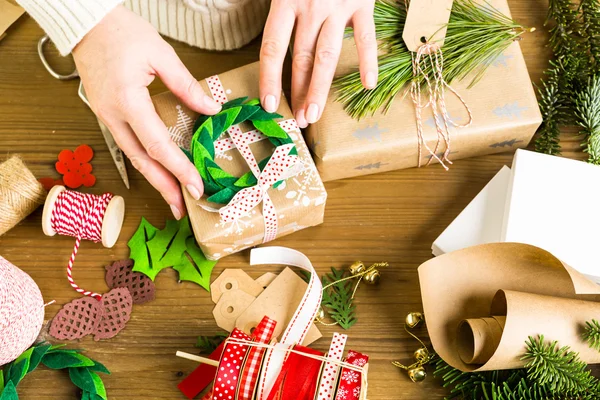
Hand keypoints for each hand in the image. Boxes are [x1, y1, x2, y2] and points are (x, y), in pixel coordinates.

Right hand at [72, 5, 220, 218]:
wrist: (86, 24)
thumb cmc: (121, 32)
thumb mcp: (160, 54)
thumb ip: (186, 85)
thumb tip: (212, 109)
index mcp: (127, 101)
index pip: (158, 145)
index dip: (179, 169)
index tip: (197, 187)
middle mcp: (113, 116)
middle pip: (142, 161)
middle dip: (164, 188)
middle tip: (182, 209)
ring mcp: (107, 118)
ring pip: (133, 157)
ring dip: (154, 180)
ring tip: (173, 198)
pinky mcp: (107, 115)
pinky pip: (129, 145)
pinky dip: (146, 162)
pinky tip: (159, 171)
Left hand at [259, 0, 376, 126]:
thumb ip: (284, 13)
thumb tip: (274, 49)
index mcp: (286, 1)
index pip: (273, 48)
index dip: (270, 78)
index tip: (269, 104)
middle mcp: (310, 7)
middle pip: (301, 58)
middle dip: (298, 93)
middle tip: (297, 119)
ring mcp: (337, 7)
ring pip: (326, 56)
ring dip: (319, 89)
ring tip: (314, 115)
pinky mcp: (363, 4)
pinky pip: (365, 37)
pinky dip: (368, 61)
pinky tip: (368, 84)